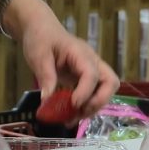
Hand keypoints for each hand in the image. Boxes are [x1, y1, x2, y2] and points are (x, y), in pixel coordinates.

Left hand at [13, 0, 117, 118]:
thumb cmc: (40, 38)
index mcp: (80, 53)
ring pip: (105, 91)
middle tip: (79, 112)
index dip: (86, 91)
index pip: (92, 73)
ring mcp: (91, 70)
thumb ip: (45, 76)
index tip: (73, 104)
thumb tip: (47, 100)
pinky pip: (94, 94)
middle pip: (110, 83)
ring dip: (92, 107)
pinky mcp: (85, 79)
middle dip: (99, 101)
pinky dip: (86, 106)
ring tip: (72, 119)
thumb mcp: (38, 55)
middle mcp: (92, 62)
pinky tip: (71, 116)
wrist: (41, 30)